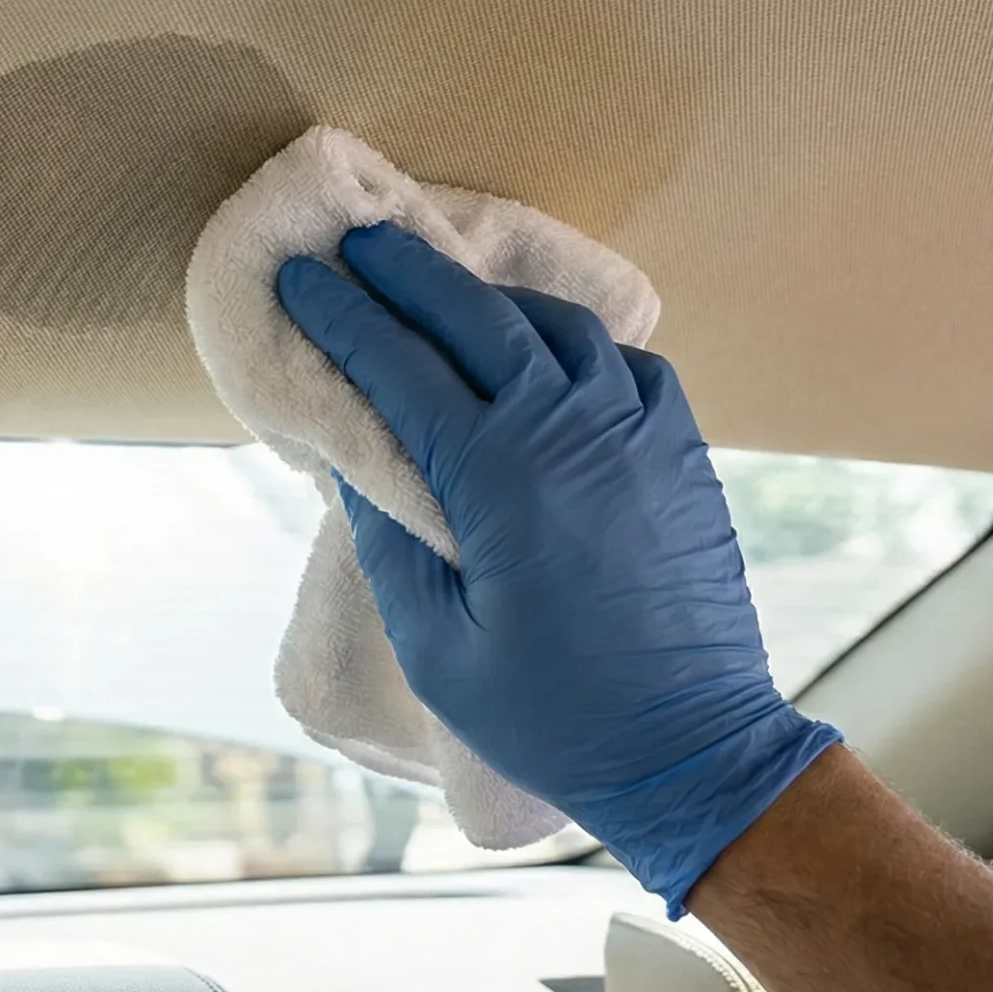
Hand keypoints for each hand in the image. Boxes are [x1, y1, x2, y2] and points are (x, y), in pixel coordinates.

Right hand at [276, 222, 839, 911]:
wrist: (694, 750)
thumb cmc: (551, 715)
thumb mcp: (437, 645)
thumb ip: (390, 541)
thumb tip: (355, 460)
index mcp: (496, 474)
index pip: (398, 364)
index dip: (341, 316)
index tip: (298, 277)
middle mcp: (569, 427)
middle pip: (473, 313)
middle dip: (406, 270)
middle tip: (359, 241)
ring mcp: (636, 429)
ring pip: (554, 323)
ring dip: (489, 296)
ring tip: (442, 287)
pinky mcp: (680, 448)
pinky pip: (622, 360)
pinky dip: (572, 337)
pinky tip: (543, 348)